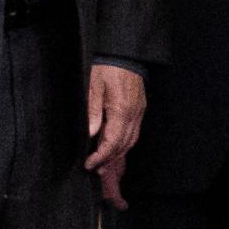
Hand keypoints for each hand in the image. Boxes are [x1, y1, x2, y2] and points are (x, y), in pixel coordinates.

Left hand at [84, 65, 147, 208]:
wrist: (126, 54)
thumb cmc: (108, 68)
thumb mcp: (93, 87)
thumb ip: (92, 111)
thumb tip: (91, 134)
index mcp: (121, 110)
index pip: (113, 142)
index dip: (101, 157)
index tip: (89, 165)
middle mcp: (133, 114)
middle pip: (124, 146)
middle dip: (111, 162)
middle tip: (98, 174)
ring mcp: (139, 112)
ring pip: (131, 141)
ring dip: (119, 156)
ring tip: (107, 168)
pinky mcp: (139, 110)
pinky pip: (134, 133)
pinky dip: (125, 145)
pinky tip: (117, 151)